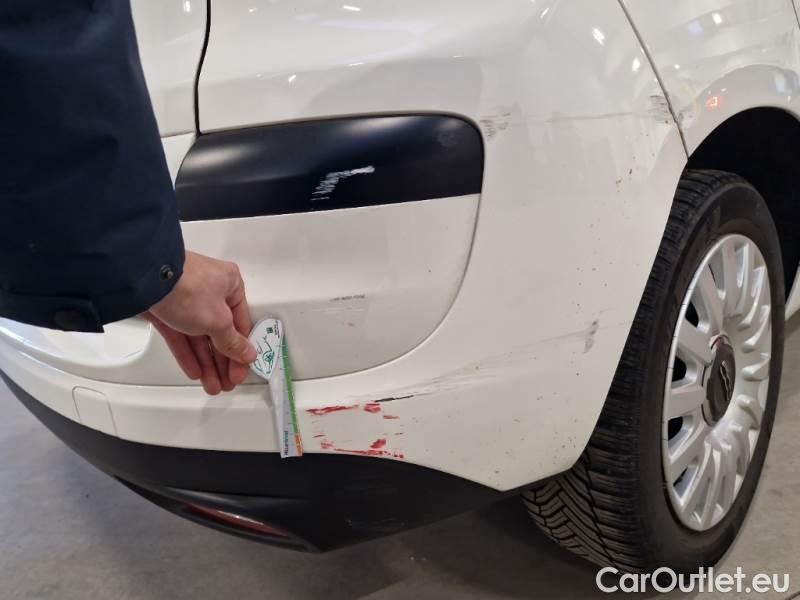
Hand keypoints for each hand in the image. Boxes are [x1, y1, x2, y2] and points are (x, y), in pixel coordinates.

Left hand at [143, 251, 256, 394]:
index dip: (241, 350)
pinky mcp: (167, 310)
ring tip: (211, 385)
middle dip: (223, 362)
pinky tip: (195, 371)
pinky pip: (181, 336)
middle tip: (226, 382)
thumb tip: (247, 353)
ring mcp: (187, 300)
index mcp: (231, 285)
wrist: (146, 280)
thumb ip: (233, 342)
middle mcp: (211, 291)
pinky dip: (188, 354)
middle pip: (220, 332)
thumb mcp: (218, 321)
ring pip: (200, 337)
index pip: (240, 323)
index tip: (240, 370)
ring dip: (206, 363)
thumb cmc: (189, 288)